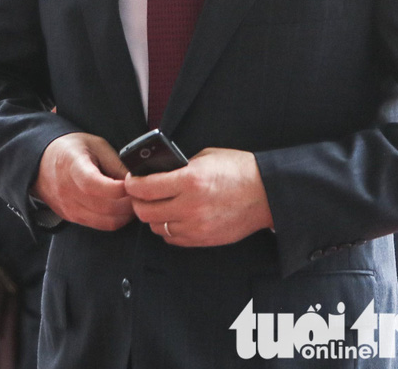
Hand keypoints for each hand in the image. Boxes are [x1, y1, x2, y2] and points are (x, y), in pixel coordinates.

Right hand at [32, 132, 135, 230]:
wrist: (41, 161)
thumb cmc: (70, 149)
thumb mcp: (95, 145)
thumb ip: (116, 162)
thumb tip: (137, 180)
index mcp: (72, 166)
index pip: (95, 185)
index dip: (119, 188)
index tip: (132, 181)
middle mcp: (68, 191)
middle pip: (106, 208)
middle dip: (129, 203)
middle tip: (140, 193)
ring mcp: (70, 208)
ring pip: (106, 221)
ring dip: (125, 215)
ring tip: (132, 201)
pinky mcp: (73, 218)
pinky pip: (100, 226)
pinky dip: (116, 219)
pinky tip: (121, 208)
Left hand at [125, 147, 273, 246]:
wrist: (266, 193)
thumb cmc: (238, 170)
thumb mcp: (204, 157)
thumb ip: (180, 167)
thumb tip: (159, 173)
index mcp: (189, 181)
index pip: (145, 188)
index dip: (132, 184)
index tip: (130, 180)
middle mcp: (190, 206)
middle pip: (146, 212)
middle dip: (138, 202)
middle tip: (139, 194)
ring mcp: (197, 226)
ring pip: (157, 228)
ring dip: (152, 217)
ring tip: (156, 205)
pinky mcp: (204, 239)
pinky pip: (173, 239)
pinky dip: (167, 229)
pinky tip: (172, 218)